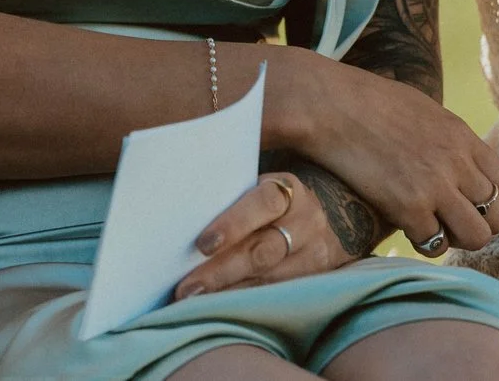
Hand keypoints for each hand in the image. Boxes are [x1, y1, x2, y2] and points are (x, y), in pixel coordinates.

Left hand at [172, 173, 346, 298]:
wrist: (319, 222)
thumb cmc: (270, 202)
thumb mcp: (260, 187)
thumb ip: (233, 191)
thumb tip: (179, 197)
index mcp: (290, 190)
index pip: (264, 203)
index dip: (234, 224)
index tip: (203, 244)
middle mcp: (308, 223)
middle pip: (264, 250)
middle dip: (222, 272)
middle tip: (188, 289)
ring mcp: (314, 256)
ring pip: (270, 280)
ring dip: (229, 294)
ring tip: (195, 304)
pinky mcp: (315, 282)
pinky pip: (277, 297)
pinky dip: (245, 305)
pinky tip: (221, 311)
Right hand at [286, 58, 498, 254]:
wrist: (329, 105)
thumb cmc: (367, 103)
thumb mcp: (424, 111)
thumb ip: (449, 139)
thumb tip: (458, 159)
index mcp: (463, 137)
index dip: (493, 202)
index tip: (468, 202)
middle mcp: (457, 163)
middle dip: (477, 226)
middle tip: (450, 223)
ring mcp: (435, 186)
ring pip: (476, 237)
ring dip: (456, 240)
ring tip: (432, 229)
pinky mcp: (408, 207)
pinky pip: (434, 244)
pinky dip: (423, 243)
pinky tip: (406, 228)